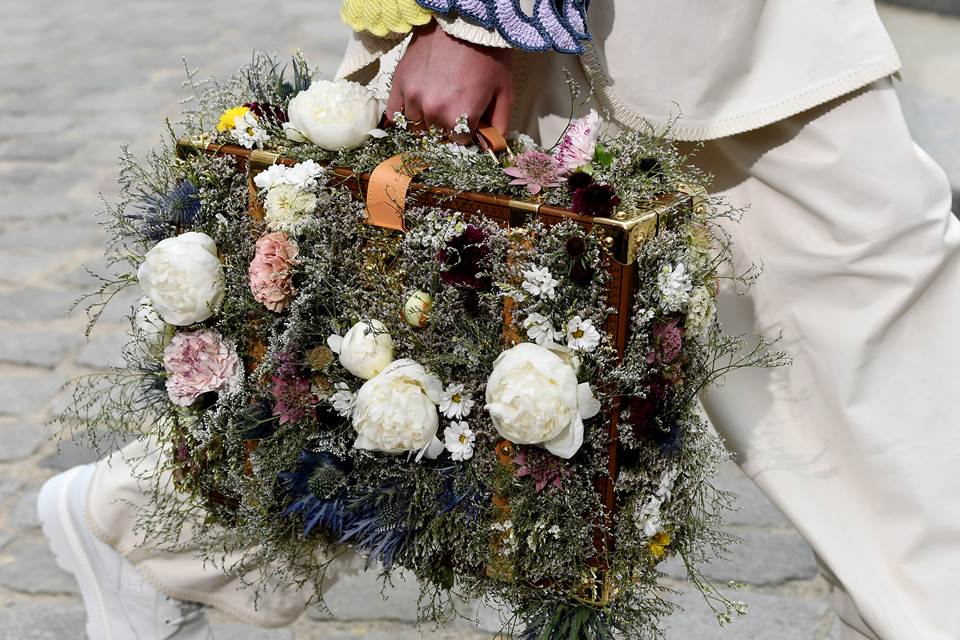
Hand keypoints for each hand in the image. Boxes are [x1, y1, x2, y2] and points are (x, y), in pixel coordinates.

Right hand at [386, 22, 513, 140]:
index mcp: (460, 118)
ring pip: (417, 126)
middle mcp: (434, 112)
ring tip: (437, 103)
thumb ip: (500, 124)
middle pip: (438, 135)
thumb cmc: (489, 56)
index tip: (469, 122)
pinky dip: (403, 116)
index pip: (459, 142)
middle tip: (455, 107)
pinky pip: (394, 113)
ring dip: (427, 121)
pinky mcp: (399, 83)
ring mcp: (413, 98)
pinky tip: (414, 109)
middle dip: (448, 126)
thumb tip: (493, 146)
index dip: (467, 133)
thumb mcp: (504, 92)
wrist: (465, 22)